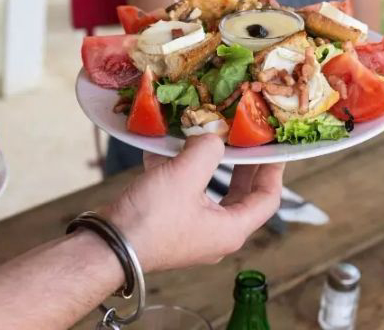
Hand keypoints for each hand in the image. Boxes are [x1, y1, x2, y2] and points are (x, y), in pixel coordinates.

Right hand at [103, 135, 282, 272]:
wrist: (109, 245)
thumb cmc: (152, 218)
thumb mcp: (184, 176)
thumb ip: (206, 150)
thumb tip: (211, 137)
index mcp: (231, 230)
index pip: (267, 199)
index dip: (273, 171)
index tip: (274, 148)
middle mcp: (215, 235)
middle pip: (239, 196)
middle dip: (240, 165)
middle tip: (243, 140)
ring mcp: (191, 232)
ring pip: (208, 193)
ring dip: (205, 165)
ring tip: (202, 138)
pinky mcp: (168, 226)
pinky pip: (182, 195)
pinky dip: (178, 172)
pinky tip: (163, 150)